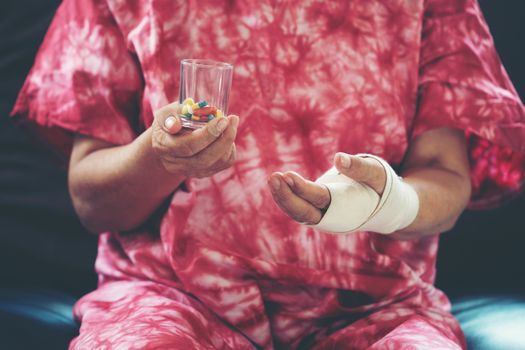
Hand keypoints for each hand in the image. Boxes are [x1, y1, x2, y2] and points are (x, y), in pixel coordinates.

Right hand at [152, 101, 238, 177]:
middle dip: (223, 139)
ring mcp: (190, 171)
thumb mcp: (165, 114)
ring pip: (217, 162)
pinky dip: (229, 148)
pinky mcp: (203, 173)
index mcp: (164, 147)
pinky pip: (223, 163)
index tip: (222, 119)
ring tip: (231, 123)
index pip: (188, 146)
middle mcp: (176, 164)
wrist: (169, 140)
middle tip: (232, 120)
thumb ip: (170, 116)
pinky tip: (226, 135)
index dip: (207, 134)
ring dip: (229, 142)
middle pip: (204, 159)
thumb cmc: (170, 122)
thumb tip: (175, 125)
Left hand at [268, 153, 386, 224]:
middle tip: (273, 177)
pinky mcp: (318, 210)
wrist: (385, 206)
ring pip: (298, 212)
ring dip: (283, 196)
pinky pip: (299, 207)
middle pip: (303, 213)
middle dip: (286, 196)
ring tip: (273, 178)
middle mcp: (331, 218)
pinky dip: (287, 196)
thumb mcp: (377, 173)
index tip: (287, 175)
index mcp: (346, 209)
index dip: (302, 189)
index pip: (319, 199)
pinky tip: (278, 182)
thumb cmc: (381, 186)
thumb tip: (338, 158)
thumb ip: (359, 167)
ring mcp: (323, 216)